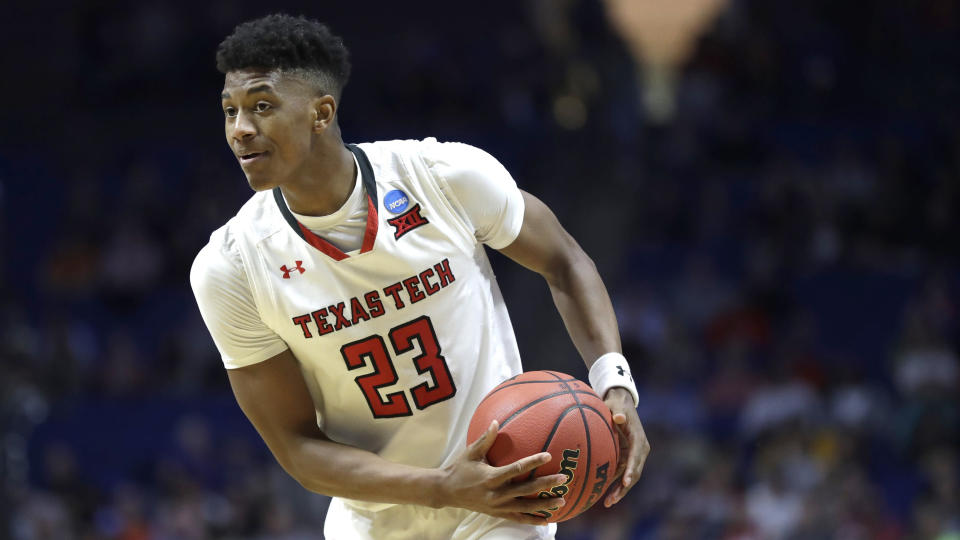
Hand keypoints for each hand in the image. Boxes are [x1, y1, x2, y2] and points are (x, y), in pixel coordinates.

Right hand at [437, 420, 568, 524]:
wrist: (447, 492)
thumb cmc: (460, 469)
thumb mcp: (470, 453)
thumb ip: (485, 438)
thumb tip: (496, 421)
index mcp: (491, 477)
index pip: (516, 469)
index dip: (533, 462)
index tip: (548, 456)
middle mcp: (496, 494)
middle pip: (525, 490)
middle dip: (545, 485)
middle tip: (563, 478)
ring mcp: (498, 506)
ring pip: (525, 507)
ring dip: (544, 505)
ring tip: (562, 500)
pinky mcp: (497, 514)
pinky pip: (518, 518)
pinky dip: (533, 519)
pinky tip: (547, 519)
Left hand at [603, 387, 649, 506]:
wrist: (620, 402)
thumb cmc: (616, 403)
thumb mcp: (616, 405)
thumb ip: (617, 412)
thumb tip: (619, 418)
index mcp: (638, 439)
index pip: (636, 457)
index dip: (631, 470)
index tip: (626, 481)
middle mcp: (639, 450)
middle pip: (634, 472)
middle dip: (624, 487)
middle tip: (612, 499)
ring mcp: (634, 455)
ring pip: (629, 477)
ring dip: (620, 490)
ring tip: (608, 502)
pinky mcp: (627, 457)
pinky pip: (622, 473)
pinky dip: (615, 484)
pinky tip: (604, 494)